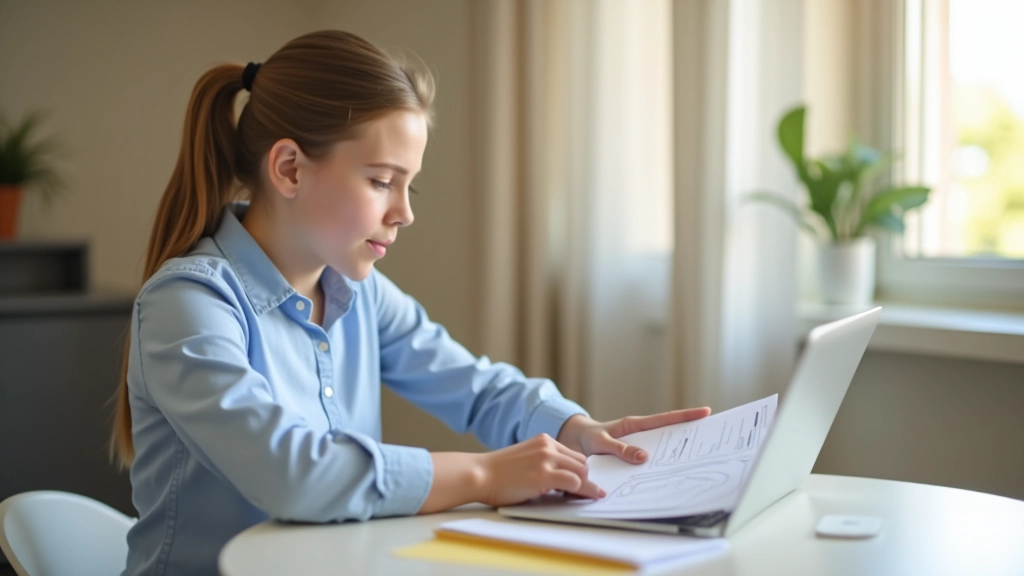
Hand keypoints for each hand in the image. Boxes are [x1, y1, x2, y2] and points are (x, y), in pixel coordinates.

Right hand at [474, 433, 605, 506]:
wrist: (479, 474)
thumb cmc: (497, 472)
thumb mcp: (525, 459)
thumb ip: (543, 463)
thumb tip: (564, 481)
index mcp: (543, 440)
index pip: (573, 455)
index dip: (579, 470)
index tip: (583, 483)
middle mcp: (548, 446)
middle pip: (582, 462)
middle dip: (585, 479)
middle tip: (586, 493)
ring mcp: (547, 460)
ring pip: (582, 472)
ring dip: (584, 487)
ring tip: (584, 497)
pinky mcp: (544, 476)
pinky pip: (574, 483)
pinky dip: (580, 492)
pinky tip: (578, 498)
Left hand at [557, 407, 711, 463]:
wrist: (575, 444)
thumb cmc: (589, 438)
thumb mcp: (601, 442)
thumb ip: (620, 449)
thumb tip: (644, 458)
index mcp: (635, 426)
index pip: (664, 420)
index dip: (685, 416)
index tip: (705, 412)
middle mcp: (640, 436)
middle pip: (669, 435)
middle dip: (689, 437)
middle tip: (711, 441)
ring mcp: (638, 448)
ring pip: (661, 453)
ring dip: (674, 459)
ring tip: (694, 464)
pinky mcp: (633, 461)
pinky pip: (649, 467)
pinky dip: (658, 472)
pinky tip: (665, 481)